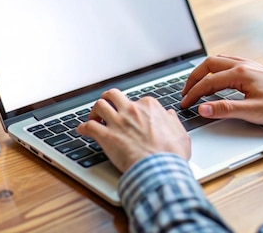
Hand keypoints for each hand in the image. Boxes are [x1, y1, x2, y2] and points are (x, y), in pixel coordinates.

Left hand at [76, 89, 190, 172]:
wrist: (160, 168)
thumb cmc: (171, 154)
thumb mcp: (180, 134)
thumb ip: (173, 121)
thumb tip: (169, 115)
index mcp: (149, 106)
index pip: (137, 100)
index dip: (132, 108)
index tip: (130, 115)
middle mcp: (132, 110)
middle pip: (113, 95)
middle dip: (108, 99)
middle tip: (106, 106)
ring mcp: (118, 122)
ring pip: (99, 106)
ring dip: (94, 111)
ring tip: (93, 117)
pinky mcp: (107, 136)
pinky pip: (89, 126)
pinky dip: (83, 128)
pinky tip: (82, 130)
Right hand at [180, 55, 262, 126]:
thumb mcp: (253, 112)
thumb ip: (225, 109)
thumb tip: (202, 108)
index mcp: (240, 74)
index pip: (208, 82)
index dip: (193, 94)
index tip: (184, 104)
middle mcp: (243, 65)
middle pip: (209, 64)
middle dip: (193, 78)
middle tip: (185, 92)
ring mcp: (249, 65)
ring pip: (218, 61)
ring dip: (204, 71)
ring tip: (196, 84)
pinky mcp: (254, 69)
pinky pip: (228, 62)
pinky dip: (215, 69)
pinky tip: (217, 78)